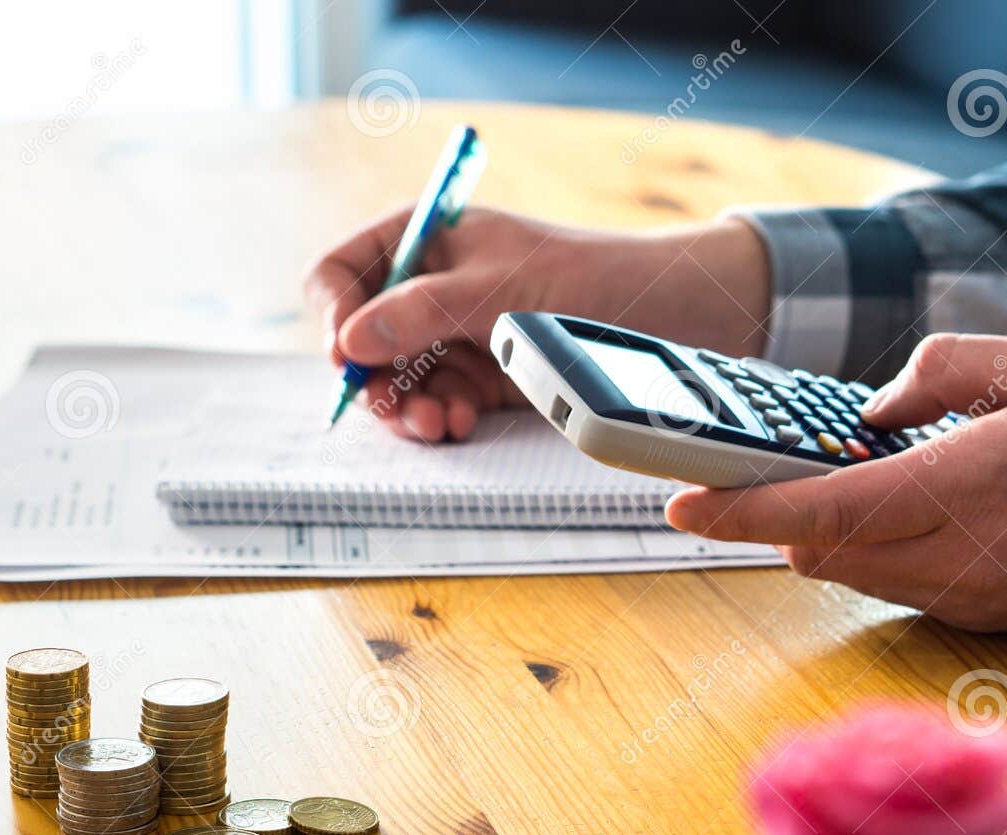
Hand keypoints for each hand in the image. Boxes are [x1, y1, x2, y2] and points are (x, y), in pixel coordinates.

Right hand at [303, 206, 768, 440]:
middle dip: (374, 377)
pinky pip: (438, 402)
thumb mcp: (499, 288)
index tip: (347, 355)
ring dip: (408, 407)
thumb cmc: (589, 276)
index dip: (334, 313)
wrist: (671, 310)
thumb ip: (422, 311)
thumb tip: (350, 342)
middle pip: (363, 338)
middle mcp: (431, 287)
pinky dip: (442, 417)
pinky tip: (462, 423)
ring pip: (398, 380)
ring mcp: (456, 335)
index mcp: (425, 238)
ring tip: (438, 424)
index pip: (343, 270)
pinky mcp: (484, 377)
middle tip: (397, 410)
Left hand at [665, 334, 1006, 642]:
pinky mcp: (978, 619)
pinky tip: (903, 510)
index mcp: (957, 491)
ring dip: (823, 533)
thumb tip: (873, 407)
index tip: (681, 504)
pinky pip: (894, 585)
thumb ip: (945, 368)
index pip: (817, 512)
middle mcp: (948, 560)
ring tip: (836, 480)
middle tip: (757, 470)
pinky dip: (872, 550)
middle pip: (815, 551)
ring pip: (850, 573)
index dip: (738, 511)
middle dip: (774, 515)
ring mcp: (961, 599)